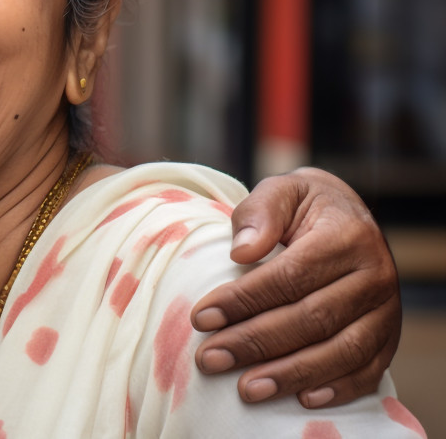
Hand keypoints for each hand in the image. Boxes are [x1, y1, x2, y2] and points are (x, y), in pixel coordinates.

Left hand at [190, 167, 400, 407]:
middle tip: (210, 359)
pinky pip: (368, 370)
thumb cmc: (303, 207)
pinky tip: (302, 399)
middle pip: (312, 318)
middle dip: (256, 342)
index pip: (291, 275)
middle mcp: (375, 275)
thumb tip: (242, 251)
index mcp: (347, 236)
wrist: (349, 218)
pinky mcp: (388, 337)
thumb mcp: (281, 191)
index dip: (244, 299)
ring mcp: (386, 311)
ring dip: (291, 374)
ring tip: (246, 389)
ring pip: (341, 351)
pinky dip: (337, 389)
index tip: (201, 318)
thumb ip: (260, 212)